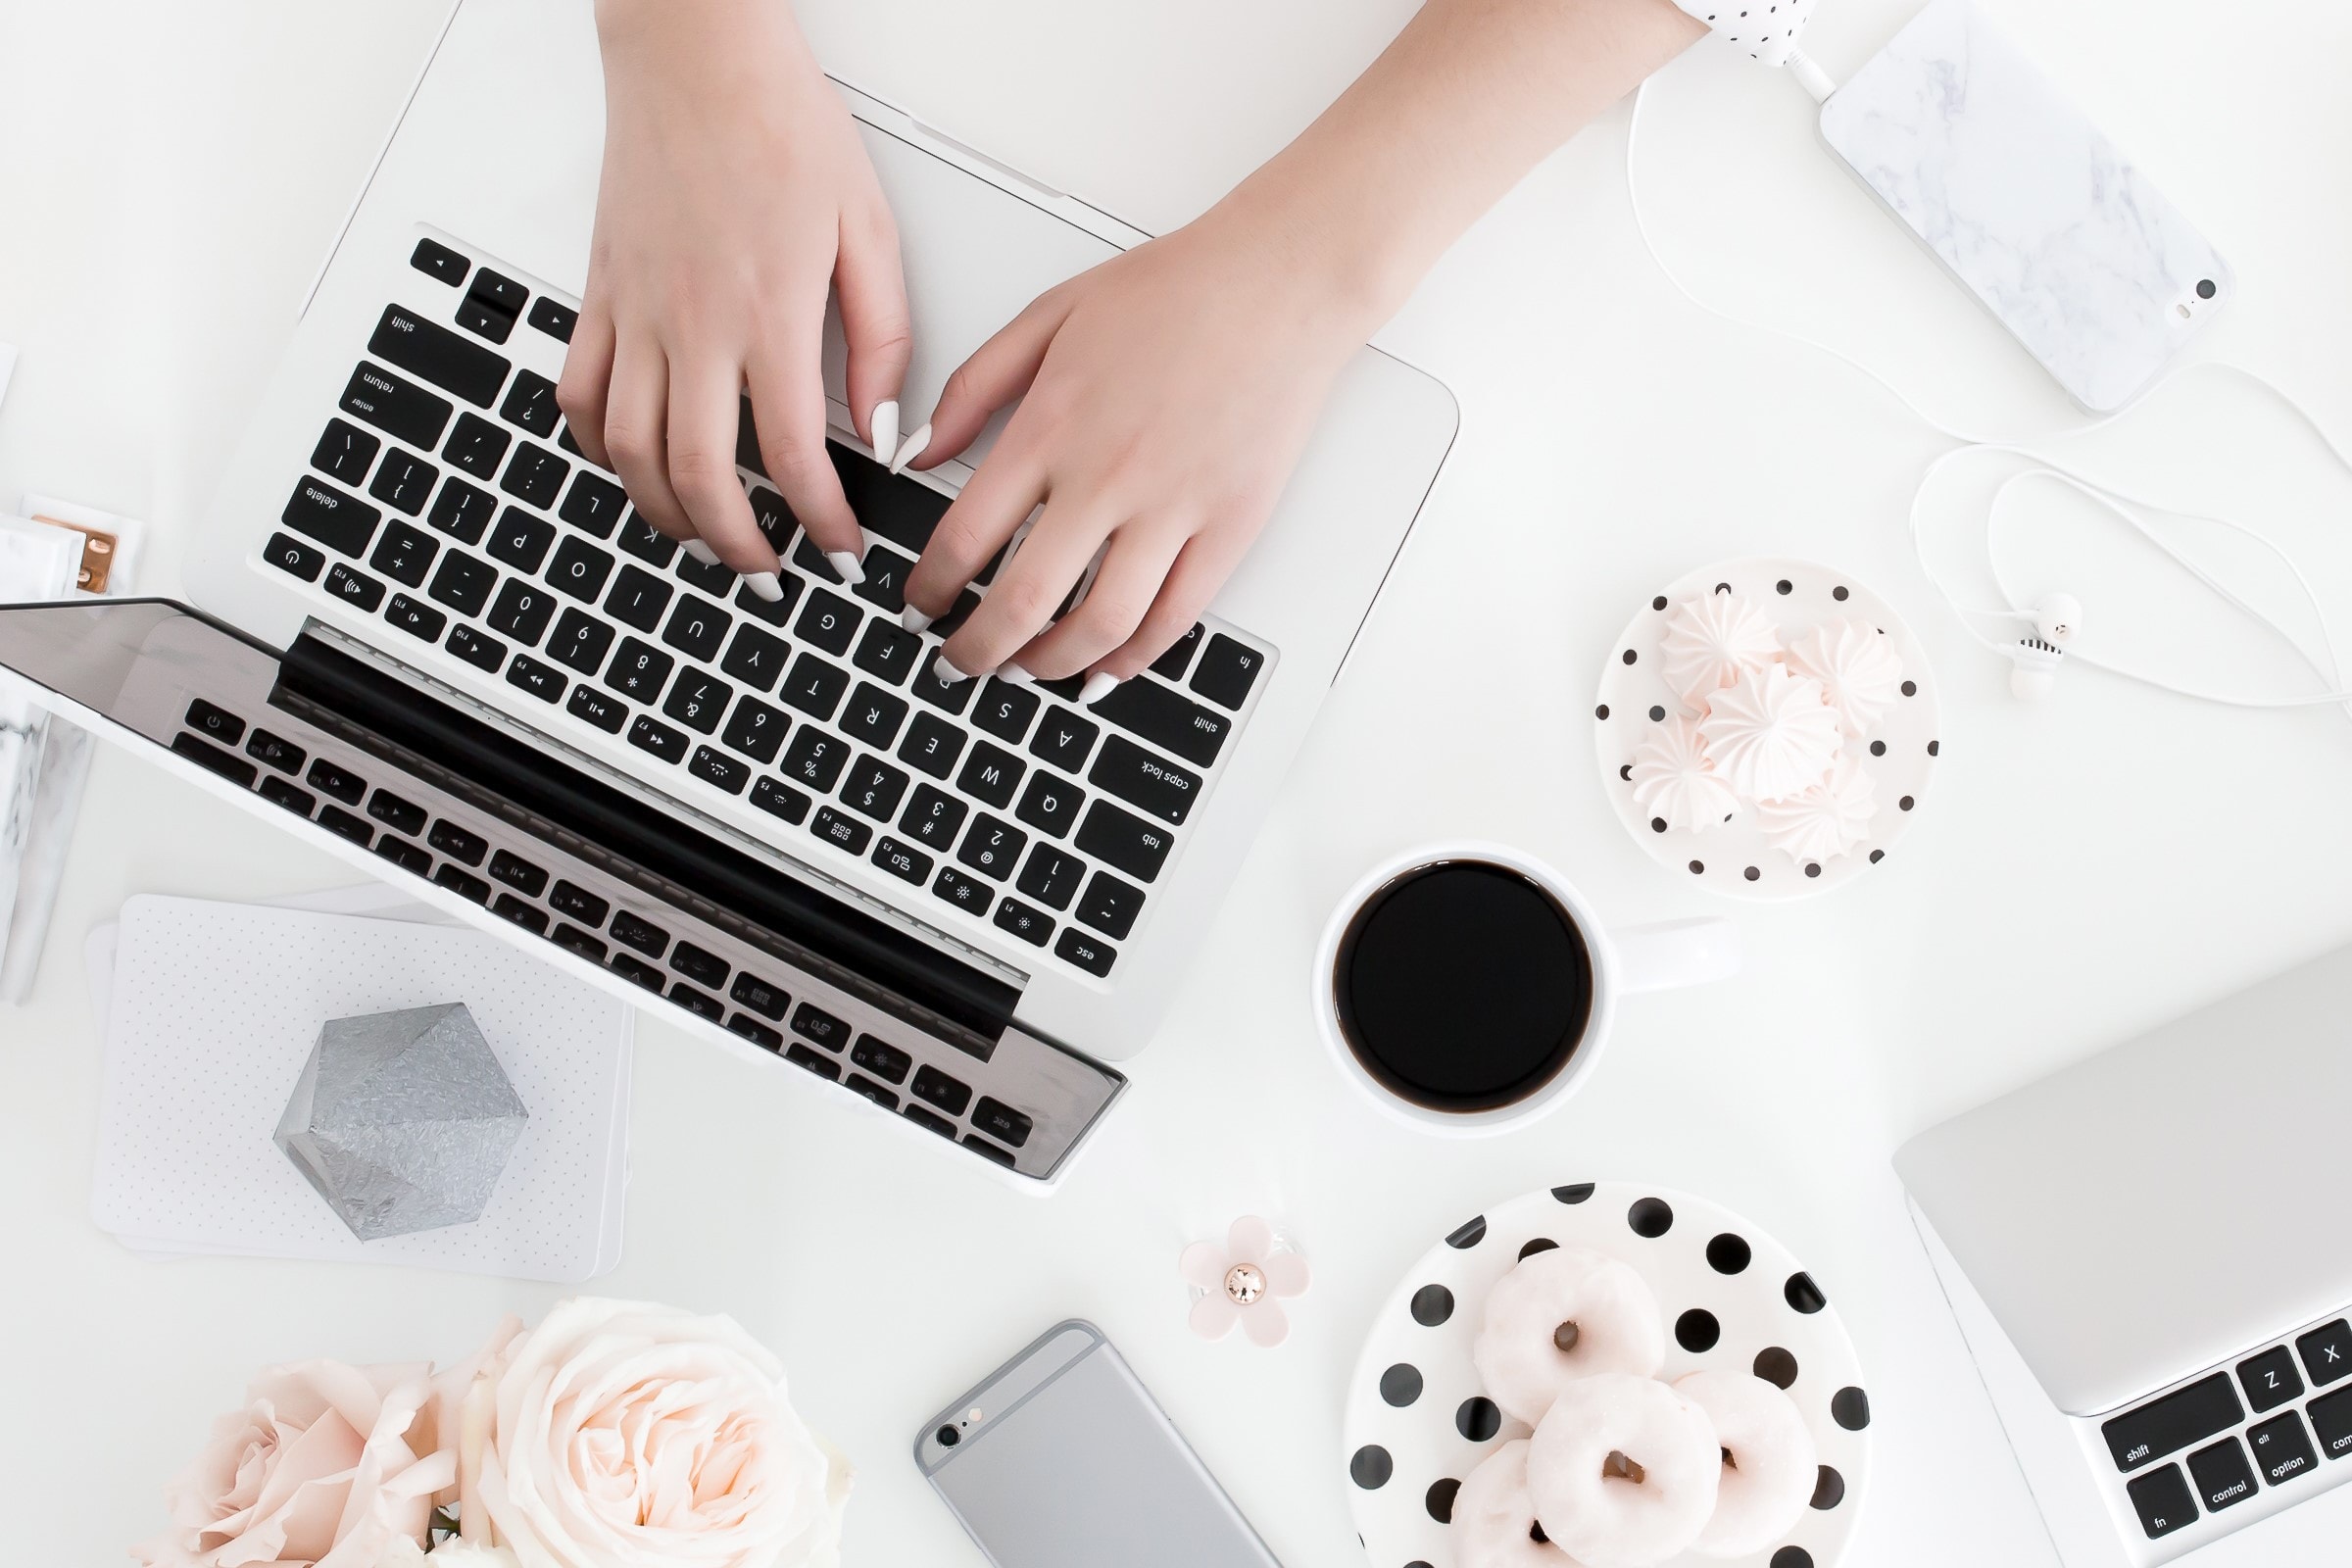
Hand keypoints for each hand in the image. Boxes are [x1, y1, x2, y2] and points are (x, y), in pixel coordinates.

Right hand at [558, 0, 907, 596]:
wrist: (697, 55)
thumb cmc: (783, 126)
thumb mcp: (870, 231)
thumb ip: (882, 341)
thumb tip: (885, 427)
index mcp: (769, 313)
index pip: (794, 455)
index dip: (820, 521)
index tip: (841, 547)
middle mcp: (692, 323)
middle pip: (699, 476)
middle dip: (738, 544)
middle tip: (770, 570)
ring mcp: (635, 313)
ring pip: (628, 451)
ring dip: (666, 514)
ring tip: (706, 537)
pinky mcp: (600, 295)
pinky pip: (579, 396)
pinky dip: (601, 450)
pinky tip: (634, 468)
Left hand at [899, 211, 1373, 690]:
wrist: (1279, 284)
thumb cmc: (1174, 291)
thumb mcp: (1048, 314)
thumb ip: (973, 386)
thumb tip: (918, 449)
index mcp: (1052, 425)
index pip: (966, 536)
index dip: (931, 587)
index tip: (920, 604)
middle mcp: (1107, 476)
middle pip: (1023, 600)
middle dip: (977, 651)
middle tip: (959, 664)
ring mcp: (1174, 508)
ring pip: (1100, 623)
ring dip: (1051, 664)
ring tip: (1027, 670)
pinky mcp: (1230, 525)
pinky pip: (1176, 616)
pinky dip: (1134, 656)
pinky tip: (1107, 666)